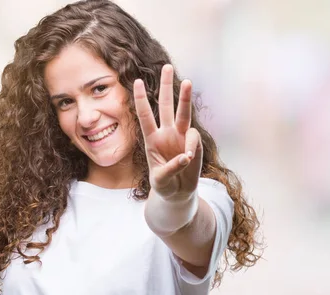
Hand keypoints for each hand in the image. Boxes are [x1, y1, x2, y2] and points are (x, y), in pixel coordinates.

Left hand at [133, 64, 202, 199]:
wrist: (178, 193)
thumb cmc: (164, 185)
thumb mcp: (160, 180)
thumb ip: (170, 168)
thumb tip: (185, 156)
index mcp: (151, 139)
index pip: (145, 115)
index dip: (140, 99)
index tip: (135, 81)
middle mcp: (166, 134)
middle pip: (166, 106)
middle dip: (166, 86)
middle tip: (167, 66)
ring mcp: (181, 138)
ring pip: (183, 113)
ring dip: (184, 98)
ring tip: (187, 82)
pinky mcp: (194, 145)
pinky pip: (193, 139)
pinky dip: (191, 147)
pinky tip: (188, 158)